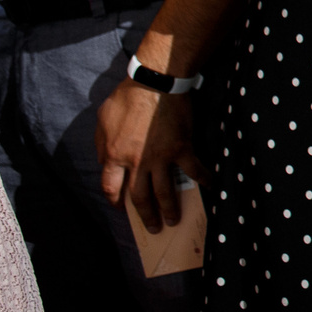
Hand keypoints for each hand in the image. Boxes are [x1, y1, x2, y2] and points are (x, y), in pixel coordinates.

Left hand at [96, 77, 202, 234]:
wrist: (156, 83)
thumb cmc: (127, 98)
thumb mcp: (103, 119)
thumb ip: (102, 143)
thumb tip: (104, 159)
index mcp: (114, 156)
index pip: (111, 188)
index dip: (115, 201)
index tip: (120, 208)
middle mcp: (136, 162)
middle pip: (139, 197)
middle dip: (146, 215)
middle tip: (153, 228)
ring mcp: (160, 157)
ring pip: (164, 191)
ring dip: (169, 209)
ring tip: (174, 220)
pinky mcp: (181, 148)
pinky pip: (192, 169)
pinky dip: (202, 179)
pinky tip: (210, 187)